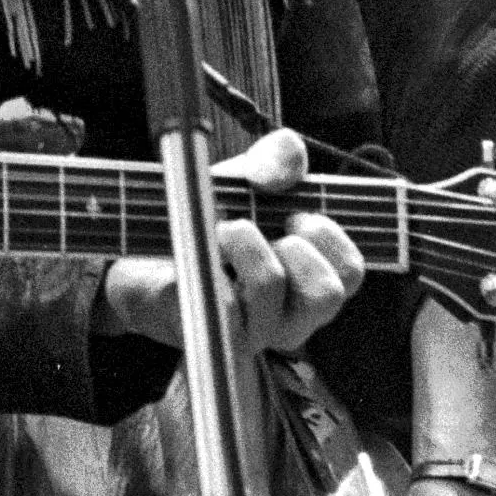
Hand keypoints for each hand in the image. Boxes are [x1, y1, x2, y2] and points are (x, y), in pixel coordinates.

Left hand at [93, 128, 363, 354]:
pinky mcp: (213, 337)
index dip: (330, 237)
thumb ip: (278, 159)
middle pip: (328, 294)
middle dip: (299, 245)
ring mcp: (254, 333)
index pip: (351, 274)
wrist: (144, 257)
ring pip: (270, 287)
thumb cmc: (208, 221)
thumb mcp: (247, 179)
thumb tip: (287, 163)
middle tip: (270, 227)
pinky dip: (210, 261)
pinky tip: (200, 251)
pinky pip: (224, 301)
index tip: (296, 213)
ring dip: (245, 241)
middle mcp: (291, 317)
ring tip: (223, 229)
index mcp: (311, 283)